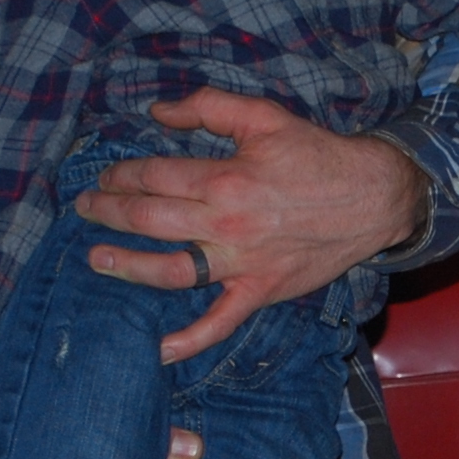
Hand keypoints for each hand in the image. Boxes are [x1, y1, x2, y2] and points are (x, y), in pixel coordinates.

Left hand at [73, 89, 427, 362]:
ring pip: (169, 270)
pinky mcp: (260, 291)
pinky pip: (219, 322)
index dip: (122, 176)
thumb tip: (158, 112)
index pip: (155, 177)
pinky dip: (190, 340)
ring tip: (96, 261)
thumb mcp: (264, 116)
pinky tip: (158, 350)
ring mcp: (241, 263)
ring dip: (127, 266)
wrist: (373, 197)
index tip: (105, 177)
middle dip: (109, 213)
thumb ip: (208, 107)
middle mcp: (226, 224)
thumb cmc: (318, 154)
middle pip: (150, 220)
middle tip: (86, 210)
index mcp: (225, 178)